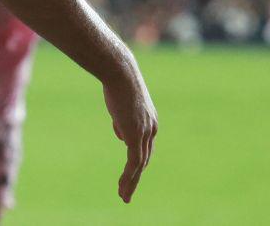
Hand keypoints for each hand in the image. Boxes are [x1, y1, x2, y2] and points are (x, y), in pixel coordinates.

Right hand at [103, 68, 157, 202]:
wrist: (120, 73)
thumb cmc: (117, 82)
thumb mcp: (121, 103)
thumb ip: (122, 120)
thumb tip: (121, 136)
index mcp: (150, 121)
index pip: (145, 145)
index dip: (137, 159)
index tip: (129, 172)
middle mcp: (151, 129)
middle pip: (145, 158)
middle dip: (136, 176)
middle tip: (127, 191)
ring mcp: (145, 133)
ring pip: (139, 165)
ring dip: (131, 182)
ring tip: (123, 195)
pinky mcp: (136, 136)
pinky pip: (134, 163)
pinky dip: (129, 177)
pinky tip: (123, 186)